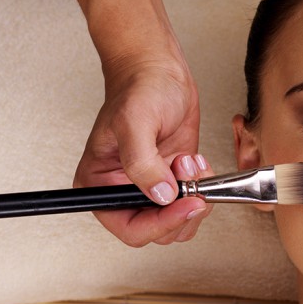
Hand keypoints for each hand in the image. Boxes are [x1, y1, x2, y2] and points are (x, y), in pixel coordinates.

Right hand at [74, 57, 213, 245]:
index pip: (129, 228)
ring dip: (194, 196)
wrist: (160, 71)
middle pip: (158, 231)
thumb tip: (160, 195)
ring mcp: (152, 188)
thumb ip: (143, 163)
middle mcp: (124, 191)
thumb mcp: (135, 122)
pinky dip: (203, 186)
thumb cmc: (139, 89)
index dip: (160, 224)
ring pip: (179, 221)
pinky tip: (195, 161)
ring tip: (188, 163)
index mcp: (99, 186)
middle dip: (181, 208)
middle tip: (190, 179)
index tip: (185, 204)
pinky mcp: (174, 180)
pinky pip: (193, 202)